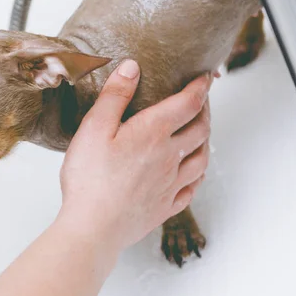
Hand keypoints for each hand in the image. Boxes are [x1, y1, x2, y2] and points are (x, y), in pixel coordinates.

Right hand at [59, 60, 211, 254]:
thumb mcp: (95, 126)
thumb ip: (115, 95)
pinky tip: (191, 171)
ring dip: (206, 139)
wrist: (92, 229)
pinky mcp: (165, 206)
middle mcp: (169, 157)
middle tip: (201, 100)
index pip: (188, 103)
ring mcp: (170, 184)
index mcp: (153, 133)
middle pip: (201, 128)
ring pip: (202, 157)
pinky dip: (197, 173)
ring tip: (200, 131)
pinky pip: (192, 187)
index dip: (200, 87)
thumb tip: (133, 66)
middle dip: (205, 109)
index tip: (205, 77)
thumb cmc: (90, 177)